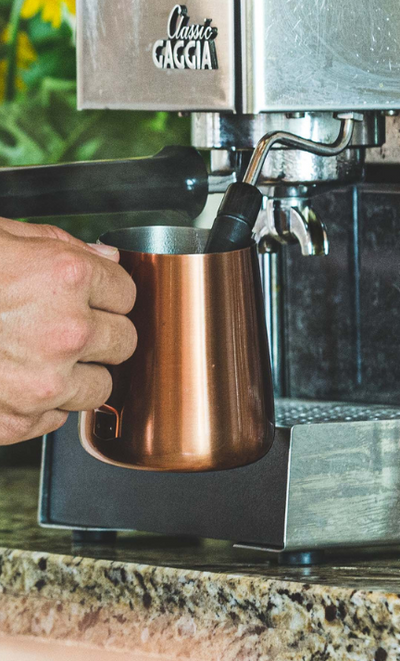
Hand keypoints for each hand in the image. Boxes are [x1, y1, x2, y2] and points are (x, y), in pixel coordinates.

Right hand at [0, 218, 136, 444]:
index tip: (89, 296)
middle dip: (101, 335)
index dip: (106, 294)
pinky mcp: (14, 422)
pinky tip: (9, 381)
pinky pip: (56, 419)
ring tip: (36, 357)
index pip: (127, 293)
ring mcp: (42, 382)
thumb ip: (62, 247)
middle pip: (125, 342)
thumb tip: (105, 258)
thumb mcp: (4, 238)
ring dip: (77, 375)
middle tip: (63, 327)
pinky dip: (40, 406)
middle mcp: (64, 331)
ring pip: (100, 387)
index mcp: (66, 278)